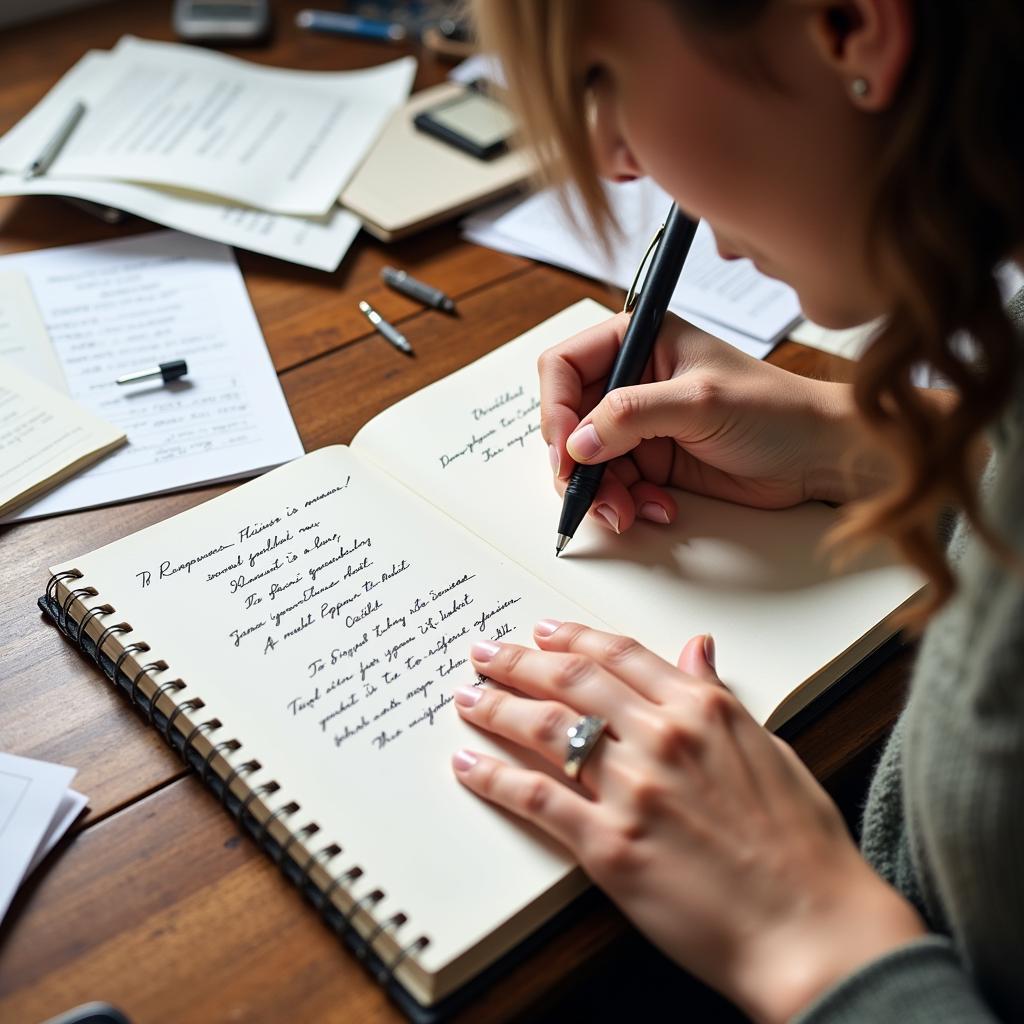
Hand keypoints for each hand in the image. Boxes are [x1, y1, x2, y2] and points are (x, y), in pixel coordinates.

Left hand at [451, 622, 924, 1023]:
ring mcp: (633, 789)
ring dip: (497, 706)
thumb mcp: (769, 749)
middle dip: (520, 660)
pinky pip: (535, 797)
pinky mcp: (609, 845)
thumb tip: (696, 649)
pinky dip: (492, 776)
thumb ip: (719, 697)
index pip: (619, 655)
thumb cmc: (802, 846)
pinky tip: (467, 764)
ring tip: (468, 696)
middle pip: (571, 681)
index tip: (543, 631)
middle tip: (486, 652)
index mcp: (703, 710)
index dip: (573, 638)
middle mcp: (663, 737)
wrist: (812, 928)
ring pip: (546, 727)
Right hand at [539, 312, 876, 533]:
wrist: (818, 456)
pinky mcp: (652, 460)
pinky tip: (659, 508)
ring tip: (630, 511)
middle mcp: (633, 379)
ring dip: (602, 492)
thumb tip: (579, 441)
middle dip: (577, 463)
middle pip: (569, 420)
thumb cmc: (775, 410)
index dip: (556, 409)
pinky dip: (627, 503)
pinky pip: (615, 485)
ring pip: (588, 461)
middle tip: (593, 495)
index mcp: (640, 340)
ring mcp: (640, 423)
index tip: (566, 451)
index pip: (565, 366)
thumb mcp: (700, 402)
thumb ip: (632, 415)